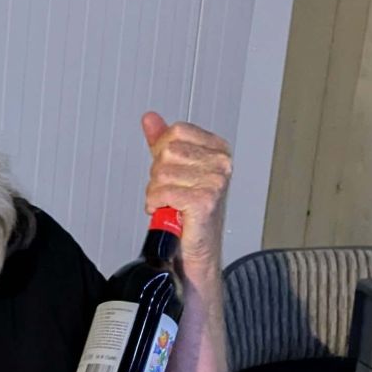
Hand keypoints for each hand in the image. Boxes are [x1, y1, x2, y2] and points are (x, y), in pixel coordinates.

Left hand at [140, 111, 231, 281]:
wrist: (195, 254)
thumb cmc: (188, 216)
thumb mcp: (174, 171)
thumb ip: (162, 142)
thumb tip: (150, 118)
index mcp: (217, 150)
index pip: (176, 132)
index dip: (161, 153)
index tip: (170, 172)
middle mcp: (221, 163)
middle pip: (167, 152)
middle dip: (158, 176)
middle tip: (170, 194)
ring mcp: (215, 181)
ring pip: (161, 173)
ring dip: (156, 193)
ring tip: (170, 205)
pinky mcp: (205, 200)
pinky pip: (162, 192)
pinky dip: (156, 205)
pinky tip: (168, 212)